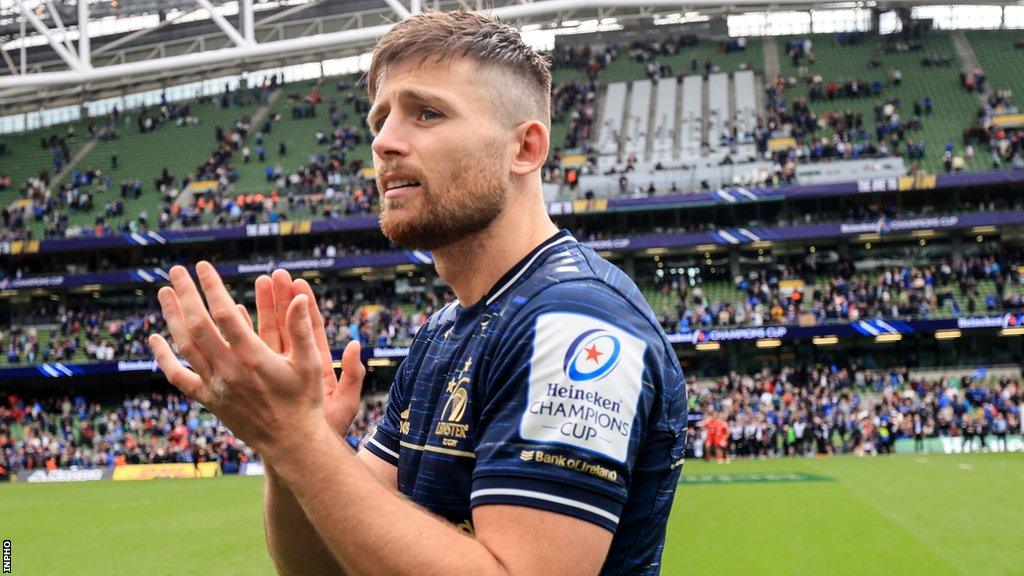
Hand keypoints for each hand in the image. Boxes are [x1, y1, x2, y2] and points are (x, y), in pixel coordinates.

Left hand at [148, 262, 326, 458]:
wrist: (291, 443)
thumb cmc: (305, 401)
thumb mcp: (311, 363)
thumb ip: (302, 329)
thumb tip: (299, 297)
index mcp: (253, 357)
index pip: (224, 313)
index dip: (212, 288)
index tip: (204, 267)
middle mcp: (229, 370)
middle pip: (198, 325)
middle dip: (186, 294)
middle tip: (177, 270)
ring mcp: (216, 386)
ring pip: (185, 347)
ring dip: (172, 317)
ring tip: (164, 293)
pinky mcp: (210, 401)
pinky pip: (179, 377)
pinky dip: (164, 358)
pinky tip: (155, 340)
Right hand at [254, 269, 364, 436]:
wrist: (304, 451)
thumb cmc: (327, 429)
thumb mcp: (345, 403)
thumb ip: (353, 375)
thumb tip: (358, 346)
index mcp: (316, 364)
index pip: (311, 327)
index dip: (305, 305)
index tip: (298, 282)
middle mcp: (296, 363)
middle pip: (287, 325)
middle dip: (280, 299)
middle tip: (273, 274)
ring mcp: (276, 369)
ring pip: (266, 335)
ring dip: (261, 310)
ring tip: (255, 285)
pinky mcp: (261, 378)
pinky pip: (247, 352)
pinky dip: (239, 335)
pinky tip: (228, 317)